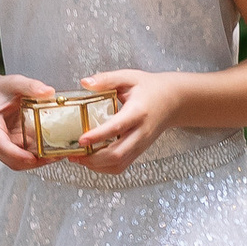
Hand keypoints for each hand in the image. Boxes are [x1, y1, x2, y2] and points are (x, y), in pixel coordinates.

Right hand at [0, 78, 58, 168]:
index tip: (33, 158)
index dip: (17, 154)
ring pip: (19, 163)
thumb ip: (30, 86)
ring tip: (58, 154)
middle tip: (55, 156)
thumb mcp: (15, 83)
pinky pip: (25, 158)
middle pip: (11, 160)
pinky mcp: (12, 149)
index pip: (1, 144)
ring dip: (38, 162)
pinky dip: (38, 158)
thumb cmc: (1, 90)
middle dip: (33, 162)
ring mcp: (2, 147)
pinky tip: (53, 151)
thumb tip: (48, 92)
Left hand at [70, 66, 187, 168]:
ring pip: (118, 163)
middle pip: (117, 154)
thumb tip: (84, 83)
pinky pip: (121, 166)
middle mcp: (141, 132)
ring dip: (96, 165)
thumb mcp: (129, 77)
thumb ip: (107, 79)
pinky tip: (91, 161)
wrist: (173, 100)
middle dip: (92, 158)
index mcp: (138, 112)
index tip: (81, 139)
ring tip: (78, 158)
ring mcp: (141, 144)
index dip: (98, 136)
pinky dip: (104, 168)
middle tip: (73, 153)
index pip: (117, 127)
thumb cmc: (150, 87)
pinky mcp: (139, 151)